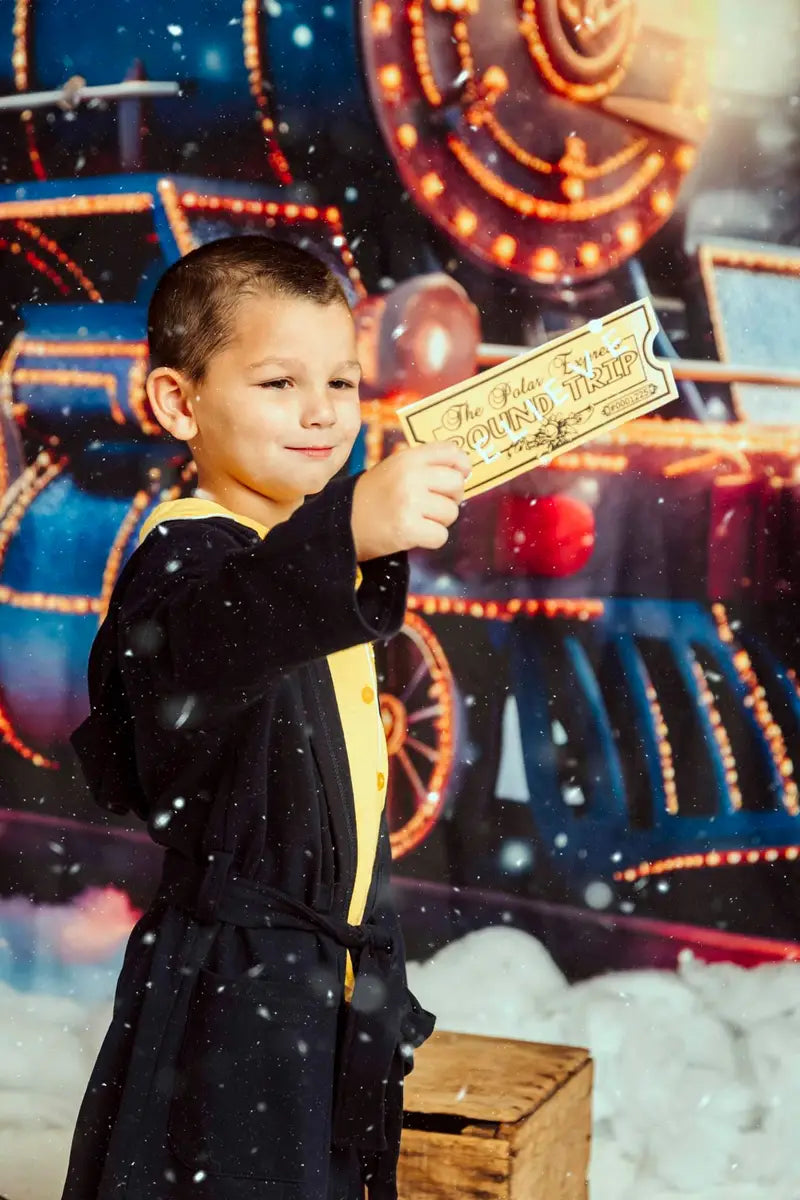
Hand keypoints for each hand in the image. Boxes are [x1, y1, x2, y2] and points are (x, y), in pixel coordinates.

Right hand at [352, 442, 470, 559]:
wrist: (344, 522)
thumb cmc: (376, 495)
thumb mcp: (395, 468)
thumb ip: (425, 464)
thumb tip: (463, 472)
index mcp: (408, 458)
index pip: (451, 452)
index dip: (462, 466)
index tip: (461, 475)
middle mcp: (410, 477)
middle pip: (457, 484)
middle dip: (451, 498)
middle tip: (433, 504)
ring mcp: (409, 503)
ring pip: (451, 513)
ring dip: (439, 521)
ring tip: (419, 519)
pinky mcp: (408, 529)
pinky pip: (441, 536)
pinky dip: (431, 539)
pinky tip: (415, 533)